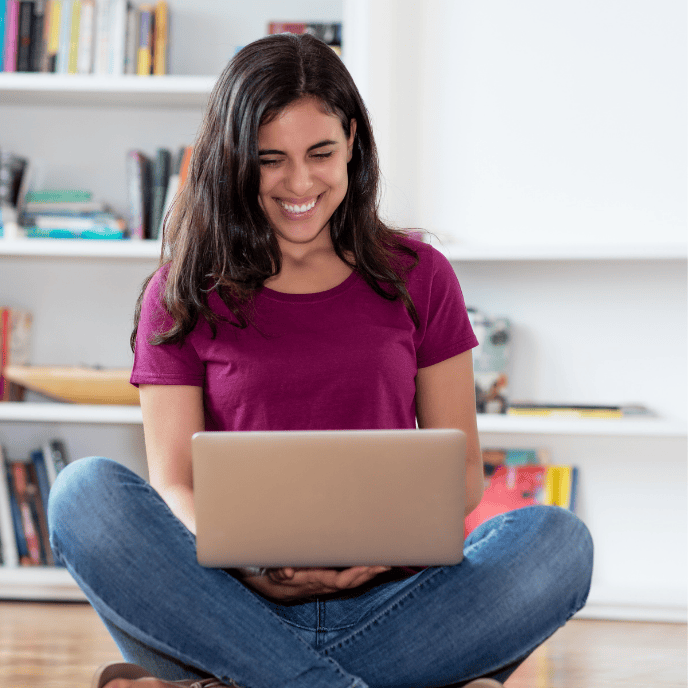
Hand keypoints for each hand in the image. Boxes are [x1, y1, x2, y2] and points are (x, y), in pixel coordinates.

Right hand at [241, 566, 391, 600]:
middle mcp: (327, 584)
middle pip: (353, 581)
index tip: (369, 565)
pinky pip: (352, 577)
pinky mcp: (332, 579)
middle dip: (370, 572)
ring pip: (355, 580)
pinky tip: (377, 564)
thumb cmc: (277, 574)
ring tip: (389, 562)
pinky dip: (365, 572)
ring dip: (371, 572)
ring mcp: (331, 583)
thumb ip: (280, 571)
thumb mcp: (275, 571)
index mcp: (316, 581)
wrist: (274, 588)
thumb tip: (288, 571)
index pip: (341, 580)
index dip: (356, 574)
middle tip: (388, 561)